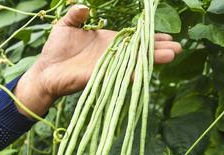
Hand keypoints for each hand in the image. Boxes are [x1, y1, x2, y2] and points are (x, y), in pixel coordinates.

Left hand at [14, 5, 182, 116]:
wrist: (44, 70)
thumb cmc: (55, 49)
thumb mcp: (66, 26)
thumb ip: (76, 15)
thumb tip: (84, 6)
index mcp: (108, 41)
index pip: (134, 38)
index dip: (149, 37)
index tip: (168, 36)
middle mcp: (111, 55)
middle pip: (139, 51)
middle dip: (158, 49)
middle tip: (178, 47)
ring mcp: (107, 67)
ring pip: (134, 62)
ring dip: (151, 59)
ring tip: (172, 55)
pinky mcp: (99, 77)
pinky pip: (118, 75)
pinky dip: (131, 74)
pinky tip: (144, 72)